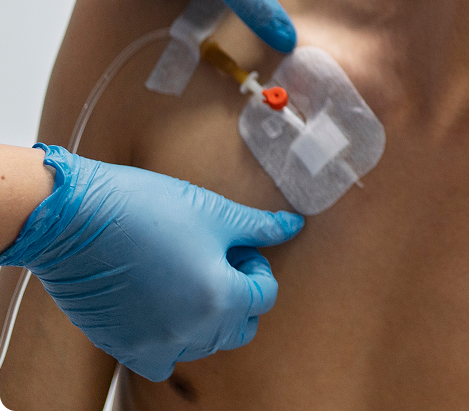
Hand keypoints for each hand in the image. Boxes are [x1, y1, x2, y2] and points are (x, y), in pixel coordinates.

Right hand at [0, 145, 303, 381]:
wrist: (74, 217)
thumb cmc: (147, 208)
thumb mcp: (215, 212)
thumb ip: (259, 227)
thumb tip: (293, 226)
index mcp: (219, 298)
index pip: (264, 296)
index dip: (255, 267)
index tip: (235, 246)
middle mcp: (190, 332)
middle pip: (239, 326)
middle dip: (238, 295)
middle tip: (215, 260)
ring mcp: (155, 344)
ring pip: (204, 344)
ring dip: (207, 317)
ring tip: (187, 275)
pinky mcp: (123, 347)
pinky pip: (162, 360)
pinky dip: (171, 341)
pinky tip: (162, 304)